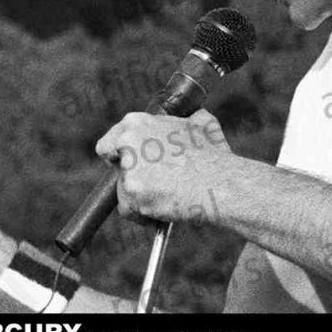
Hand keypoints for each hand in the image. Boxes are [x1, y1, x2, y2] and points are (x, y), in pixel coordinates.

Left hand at [96, 108, 229, 223]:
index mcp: (137, 122)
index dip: (119, 154)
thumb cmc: (214, 155)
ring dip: (141, 197)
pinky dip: (144, 214)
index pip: (110, 142)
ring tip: (168, 196)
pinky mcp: (131, 196)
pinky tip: (164, 209)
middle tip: (154, 182)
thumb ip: (187, 118)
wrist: (221, 183)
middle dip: (133, 176)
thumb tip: (192, 116)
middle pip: (116, 168)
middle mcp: (127, 143)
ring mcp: (128, 171)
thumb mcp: (203, 122)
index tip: (128, 162)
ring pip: (123, 191)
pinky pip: (130, 211)